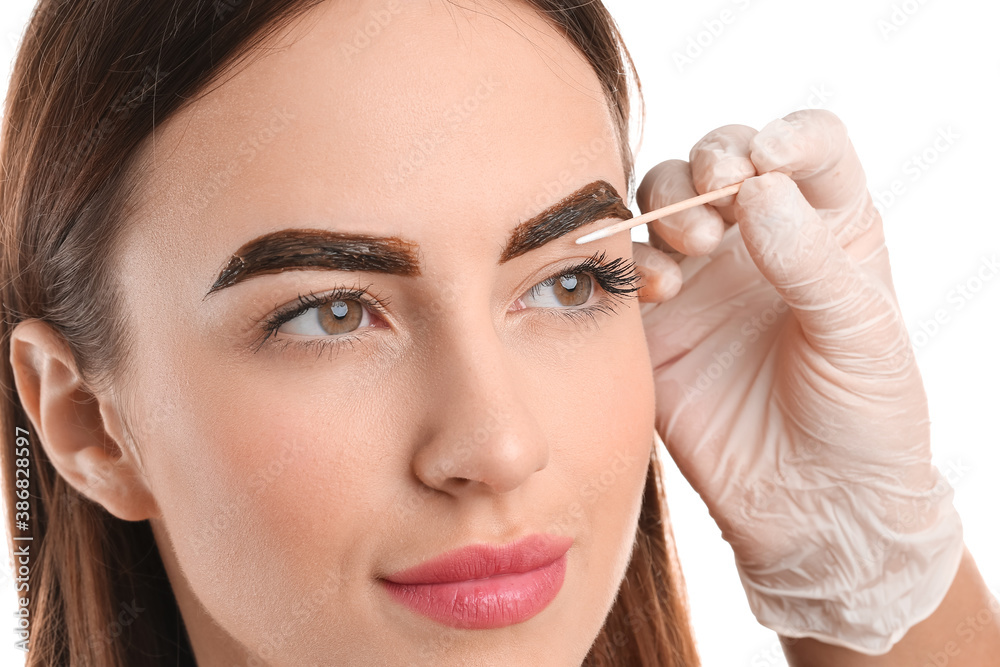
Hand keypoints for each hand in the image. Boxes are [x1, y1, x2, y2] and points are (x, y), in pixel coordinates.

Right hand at [630, 109, 964, 653]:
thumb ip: (810, 258)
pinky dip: (632, 261)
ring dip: (668, 205)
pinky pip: (627, 269)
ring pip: (662, 202)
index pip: (809, 148)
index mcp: (828, 230)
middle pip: (721, 160)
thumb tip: (756, 190)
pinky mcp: (656, 323)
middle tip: (717, 197)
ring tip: (691, 248)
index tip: (768, 159)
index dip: (786, 136)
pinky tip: (658, 289)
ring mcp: (702, 280)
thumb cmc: (863, 418)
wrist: (812, 506)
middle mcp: (759, 243)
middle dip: (711, 164)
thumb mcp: (859, 333)